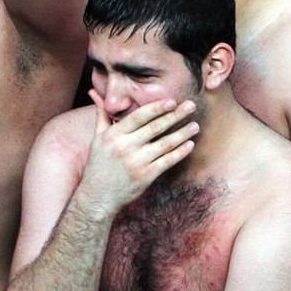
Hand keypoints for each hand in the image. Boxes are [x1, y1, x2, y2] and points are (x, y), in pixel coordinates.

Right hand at [78, 92, 198, 215]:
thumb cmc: (98, 165)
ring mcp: (136, 162)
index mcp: (113, 135)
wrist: (97, 196)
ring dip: (183, 133)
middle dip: (175, 115)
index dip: (157, 107)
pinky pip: (168, 161)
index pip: (139, 116)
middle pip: (155, 127)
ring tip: (195, 125)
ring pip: (165, 144)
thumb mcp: (97, 138)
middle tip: (191, 105)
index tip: (172, 101)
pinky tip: (190, 144)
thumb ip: (102, 116)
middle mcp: (124, 147)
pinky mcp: (146, 176)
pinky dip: (180, 152)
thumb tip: (95, 94)